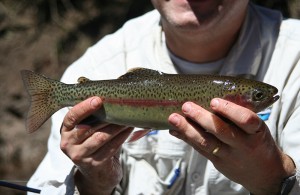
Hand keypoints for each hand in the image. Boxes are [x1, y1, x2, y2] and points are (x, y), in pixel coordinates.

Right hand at [60, 96, 132, 194]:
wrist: (96, 173)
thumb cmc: (93, 143)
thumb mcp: (87, 129)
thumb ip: (92, 115)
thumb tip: (109, 95)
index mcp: (65, 130)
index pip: (71, 117)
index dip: (84, 107)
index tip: (98, 99)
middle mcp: (68, 144)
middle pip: (88, 127)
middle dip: (106, 116)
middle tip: (122, 105)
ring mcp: (80, 156)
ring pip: (101, 137)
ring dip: (117, 126)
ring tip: (128, 117)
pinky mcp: (94, 164)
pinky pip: (111, 147)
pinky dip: (122, 136)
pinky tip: (129, 128)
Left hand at [168, 98, 295, 194]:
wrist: (266, 174)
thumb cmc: (258, 143)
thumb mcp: (258, 128)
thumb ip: (241, 115)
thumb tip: (214, 96)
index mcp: (256, 132)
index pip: (246, 120)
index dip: (230, 110)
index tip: (214, 101)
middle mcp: (243, 145)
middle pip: (221, 131)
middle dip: (201, 117)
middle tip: (186, 106)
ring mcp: (229, 156)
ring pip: (206, 142)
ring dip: (187, 129)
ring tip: (173, 118)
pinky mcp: (218, 163)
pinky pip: (200, 150)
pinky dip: (186, 138)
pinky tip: (174, 130)